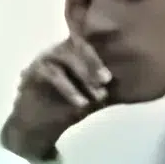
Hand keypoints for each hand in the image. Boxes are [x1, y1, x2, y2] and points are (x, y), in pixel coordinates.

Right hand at [3, 35, 119, 161]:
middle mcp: (60, 49)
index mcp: (75, 51)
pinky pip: (53, 75)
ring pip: (65, 58)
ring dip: (84, 75)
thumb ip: (104, 84)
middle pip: (78, 45)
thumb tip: (131, 79)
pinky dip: (69, 89)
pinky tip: (82, 104)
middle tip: (107, 80)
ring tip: (99, 96)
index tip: (116, 68)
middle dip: (94, 62)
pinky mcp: (33, 71)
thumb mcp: (91, 93)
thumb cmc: (68, 103)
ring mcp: (45, 58)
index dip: (104, 51)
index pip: (91, 42)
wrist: (38, 122)